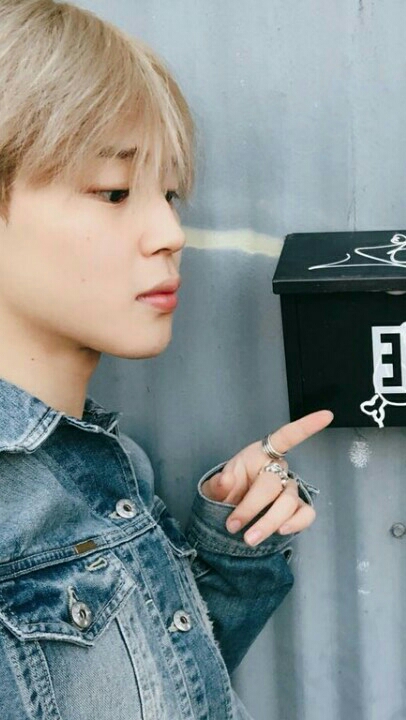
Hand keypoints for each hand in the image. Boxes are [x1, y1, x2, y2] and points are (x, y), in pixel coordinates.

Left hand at [201, 410, 332, 545]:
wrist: (228, 514)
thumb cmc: (226, 493)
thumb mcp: (214, 487)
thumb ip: (219, 484)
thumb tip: (226, 480)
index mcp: (261, 454)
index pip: (286, 436)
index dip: (306, 426)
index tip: (326, 416)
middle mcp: (279, 469)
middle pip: (273, 484)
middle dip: (252, 506)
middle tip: (233, 526)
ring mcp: (289, 490)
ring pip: (288, 503)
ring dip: (269, 522)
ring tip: (250, 538)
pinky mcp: (295, 510)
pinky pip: (306, 515)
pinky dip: (296, 524)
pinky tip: (281, 531)